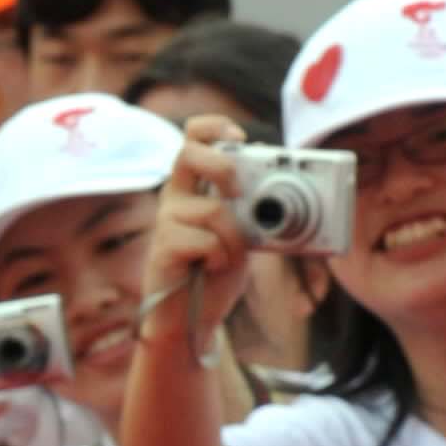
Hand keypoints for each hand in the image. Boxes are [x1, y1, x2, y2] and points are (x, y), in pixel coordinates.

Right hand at [139, 111, 252, 343]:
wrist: (192, 318)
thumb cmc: (216, 272)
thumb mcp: (243, 232)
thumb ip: (252, 207)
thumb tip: (280, 187)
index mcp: (194, 185)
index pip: (193, 137)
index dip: (214, 127)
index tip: (239, 136)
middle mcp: (175, 196)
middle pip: (189, 153)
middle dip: (223, 166)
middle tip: (237, 191)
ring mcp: (166, 221)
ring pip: (213, 209)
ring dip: (234, 238)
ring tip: (227, 256)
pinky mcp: (164, 247)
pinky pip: (206, 241)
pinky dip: (220, 257)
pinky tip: (210, 267)